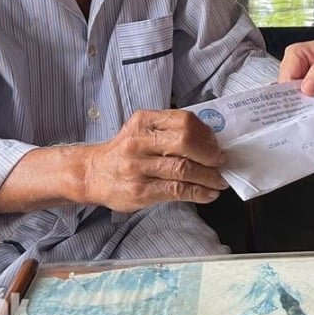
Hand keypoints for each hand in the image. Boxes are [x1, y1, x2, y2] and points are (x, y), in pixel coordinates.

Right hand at [82, 109, 227, 211]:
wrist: (92, 174)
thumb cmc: (124, 152)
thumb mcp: (142, 131)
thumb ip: (170, 131)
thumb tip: (210, 141)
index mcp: (144, 121)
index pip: (184, 121)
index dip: (207, 134)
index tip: (216, 144)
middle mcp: (139, 142)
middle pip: (186, 142)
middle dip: (210, 153)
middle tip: (221, 161)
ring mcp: (138, 168)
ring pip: (184, 168)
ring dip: (209, 176)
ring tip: (219, 181)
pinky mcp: (140, 191)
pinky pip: (177, 190)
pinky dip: (198, 192)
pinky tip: (208, 193)